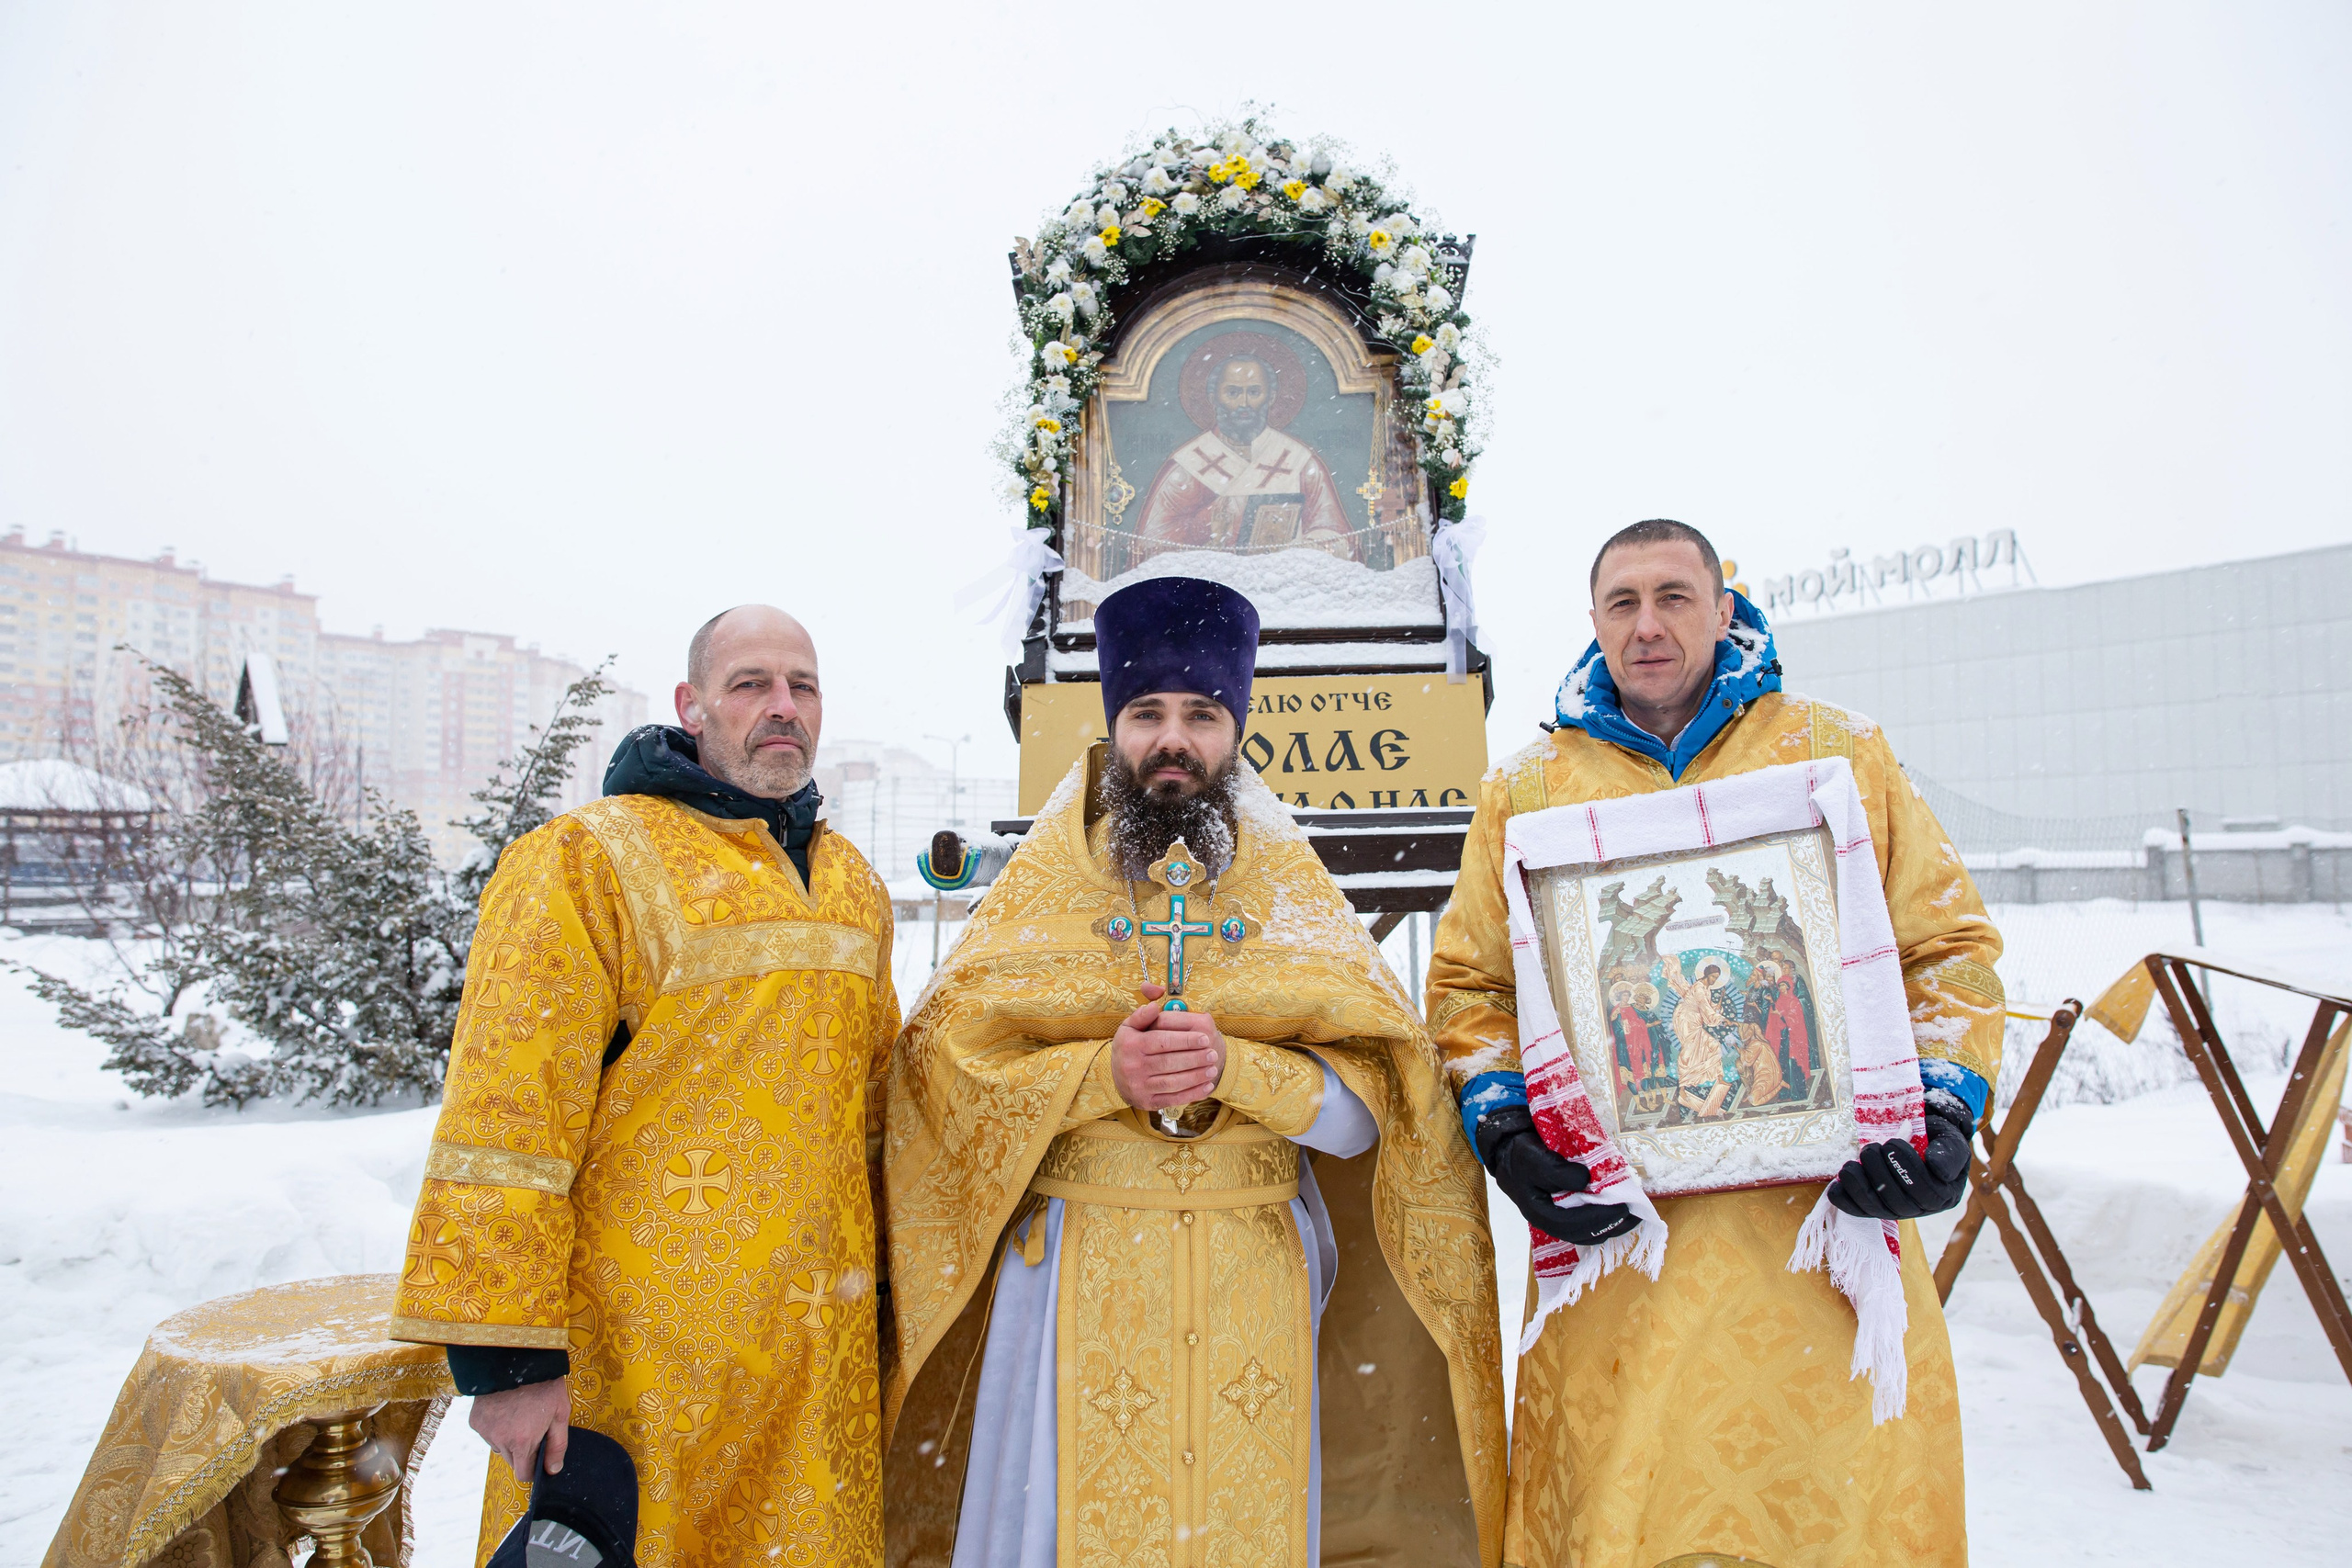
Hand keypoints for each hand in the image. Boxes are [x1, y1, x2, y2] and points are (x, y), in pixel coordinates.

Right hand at [469, 1374, 570, 1483]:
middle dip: (523, 1452)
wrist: (518, 1359)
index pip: (523, 1474)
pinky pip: (488, 1434)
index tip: (538, 1461)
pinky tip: (506, 1410)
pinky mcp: (475, 1421)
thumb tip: (553, 1470)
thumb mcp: (560, 1413)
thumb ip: (558, 1445)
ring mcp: (486, 1430)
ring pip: (499, 1447)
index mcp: (523, 1442)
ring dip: (509, 1440)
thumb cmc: (545, 1386)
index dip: (532, 1470)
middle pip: (512, 1461)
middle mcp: (500, 1440)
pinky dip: (496, 1428)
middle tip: (533, 1430)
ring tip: (519, 1417)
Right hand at [1110, 984, 1225, 1109]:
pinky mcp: (1146, 1102)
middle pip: (1169, 1062)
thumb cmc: (1129, 1047)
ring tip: (1213, 1069)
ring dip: (1196, 1077)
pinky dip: (1191, 1094)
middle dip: (1195, 1058)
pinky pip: (1172, 1099)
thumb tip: (1155, 1005)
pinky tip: (1206, 1087)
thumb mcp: (1130, 1027)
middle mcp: (1132, 1067)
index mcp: (1131, 1045)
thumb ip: (1143, 1015)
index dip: (1186, 1040)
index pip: (1162, 1041)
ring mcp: (1139, 1087)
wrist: (1116, 1077)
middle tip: (1213, 1054)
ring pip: (1172, 1082)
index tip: (1205, 1038)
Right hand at [1474, 1105, 1640, 1246]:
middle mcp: (1549, 1221)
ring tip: (1633, 1216)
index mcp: (1539, 1213)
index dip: (1599, 1219)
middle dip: (1612, 1226)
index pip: (1572, 1225)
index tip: (1622, 1207)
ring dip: (1612, 1227)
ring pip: (1587, 1233)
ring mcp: (1557, 1218)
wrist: (1511, 1150)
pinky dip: (1605, 1220)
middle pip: (1584, 1235)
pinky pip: (1587, 1223)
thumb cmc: (1521, 1155)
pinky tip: (1618, 1211)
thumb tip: (1585, 1181)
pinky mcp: (1565, 1211)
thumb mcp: (1534, 1158)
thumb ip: (1556, 1171)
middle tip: (1635, 1214)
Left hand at [1827, 1102, 1974, 1220]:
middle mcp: (1920, 1209)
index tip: (1893, 1144)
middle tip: (1870, 1148)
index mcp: (1943, 1195)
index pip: (1925, 1192)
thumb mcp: (1951, 1141)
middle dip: (1879, 1175)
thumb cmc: (1936, 1139)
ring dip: (1859, 1187)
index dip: (1907, 1169)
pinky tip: (1836, 1185)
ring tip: (1849, 1165)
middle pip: (1898, 1203)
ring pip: (1877, 1209)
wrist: (1920, 1138)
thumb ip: (1949, 1153)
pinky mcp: (1875, 1208)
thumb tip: (1936, 1167)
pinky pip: (1859, 1211)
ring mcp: (1896, 1211)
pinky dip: (1845, 1199)